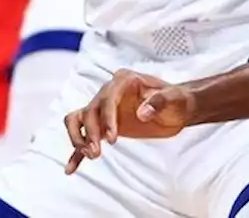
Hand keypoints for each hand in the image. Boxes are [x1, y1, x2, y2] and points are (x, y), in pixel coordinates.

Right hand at [64, 70, 193, 173]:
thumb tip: (142, 112)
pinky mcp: (104, 126)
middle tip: (97, 153)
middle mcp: (109, 92)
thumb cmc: (177, 100)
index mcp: (125, 81)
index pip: (108, 98)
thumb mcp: (174, 98)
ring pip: (78, 120)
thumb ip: (160, 101)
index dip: (107, 118)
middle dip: (90, 133)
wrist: (178, 108)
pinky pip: (84, 138)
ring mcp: (104, 109)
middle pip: (89, 111)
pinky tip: (71, 169)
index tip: (112, 139)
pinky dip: (76, 153)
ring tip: (91, 155)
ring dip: (79, 138)